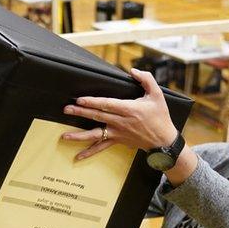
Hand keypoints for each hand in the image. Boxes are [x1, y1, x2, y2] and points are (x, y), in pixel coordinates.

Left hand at [61, 68, 178, 160]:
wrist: (163, 140)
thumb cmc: (160, 117)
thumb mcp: (157, 95)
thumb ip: (146, 79)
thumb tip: (133, 71)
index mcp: (129, 110)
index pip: (107, 105)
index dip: (93, 102)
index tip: (80, 99)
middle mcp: (121, 122)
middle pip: (97, 116)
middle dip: (81, 112)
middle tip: (67, 109)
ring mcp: (117, 133)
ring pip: (95, 134)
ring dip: (79, 135)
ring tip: (65, 135)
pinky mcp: (117, 141)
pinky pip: (101, 147)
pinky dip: (89, 152)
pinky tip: (78, 156)